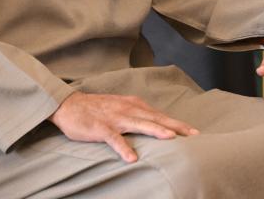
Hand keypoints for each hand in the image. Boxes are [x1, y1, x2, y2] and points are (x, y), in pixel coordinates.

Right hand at [48, 91, 198, 161]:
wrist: (69, 105)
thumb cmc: (97, 109)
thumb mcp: (121, 108)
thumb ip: (138, 116)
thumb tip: (157, 126)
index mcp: (134, 105)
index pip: (160, 115)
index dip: (177, 123)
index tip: (195, 132)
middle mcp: (128, 109)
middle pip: (156, 119)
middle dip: (176, 126)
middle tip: (194, 135)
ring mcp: (115, 118)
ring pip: (139, 124)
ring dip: (156, 131)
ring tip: (171, 139)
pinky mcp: (101, 128)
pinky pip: (114, 139)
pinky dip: (123, 148)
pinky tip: (131, 158)